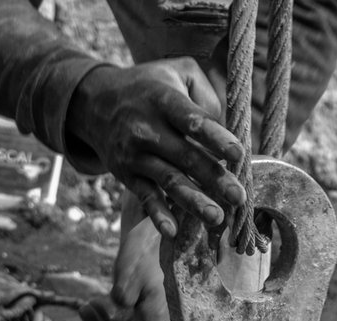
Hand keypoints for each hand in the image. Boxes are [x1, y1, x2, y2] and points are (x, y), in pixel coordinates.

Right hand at [68, 58, 245, 238]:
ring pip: (168, 181)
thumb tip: (226, 130)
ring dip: (193, 201)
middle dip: (214, 178)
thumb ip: (206, 94)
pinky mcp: (128, 175)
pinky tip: (173, 232)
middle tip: (239, 197)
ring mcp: (136, 155)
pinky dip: (157, 215)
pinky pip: (144, 197)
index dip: (216, 137)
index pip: (192, 120)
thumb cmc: (151, 87)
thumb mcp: (178, 71)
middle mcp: (147, 128)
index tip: (238, 154)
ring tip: (217, 218)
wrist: (97, 103)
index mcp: (164, 100)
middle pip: (185, 156)